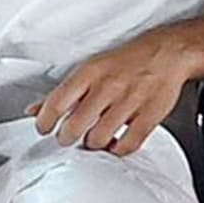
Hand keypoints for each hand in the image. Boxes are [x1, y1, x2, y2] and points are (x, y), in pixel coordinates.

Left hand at [29, 32, 194, 155]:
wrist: (169, 52)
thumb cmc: (128, 61)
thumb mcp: (92, 68)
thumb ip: (63, 91)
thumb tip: (34, 109)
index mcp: (91, 72)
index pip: (56, 103)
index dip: (44, 122)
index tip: (44, 129)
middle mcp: (109, 86)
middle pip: (75, 127)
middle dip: (67, 137)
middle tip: (69, 136)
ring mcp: (130, 101)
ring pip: (98, 139)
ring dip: (93, 143)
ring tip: (94, 137)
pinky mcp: (150, 116)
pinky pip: (127, 145)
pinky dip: (117, 150)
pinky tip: (115, 143)